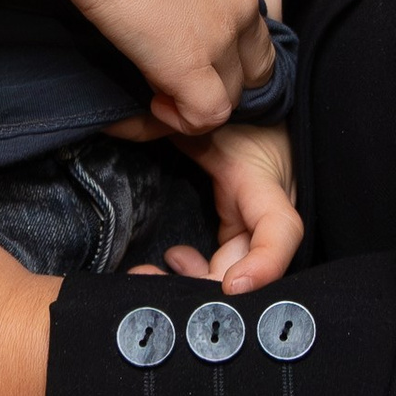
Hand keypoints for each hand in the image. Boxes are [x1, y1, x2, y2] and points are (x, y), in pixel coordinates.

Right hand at [57, 0, 383, 135]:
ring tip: (156, 85)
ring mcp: (220, 34)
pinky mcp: (190, 67)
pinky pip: (203, 116)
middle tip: (182, 65)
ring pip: (233, 92)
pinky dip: (180, 120)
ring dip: (199, 96)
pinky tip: (152, 101)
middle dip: (231, 69)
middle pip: (262, 57)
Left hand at [138, 119, 299, 291]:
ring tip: (148, 272)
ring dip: (190, 282)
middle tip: (145, 279)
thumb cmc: (231, 113)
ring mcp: (252, 228)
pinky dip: (196, 271)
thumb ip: (165, 126)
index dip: (264, 265)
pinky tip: (174, 258)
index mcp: (264, 187)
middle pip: (246, 269)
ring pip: (228, 275)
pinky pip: (222, 265)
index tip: (233, 286)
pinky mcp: (238, 231)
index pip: (280, 231)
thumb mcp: (201, 121)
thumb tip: (114, 125)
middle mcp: (265, 217)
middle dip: (199, 288)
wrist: (252, 107)